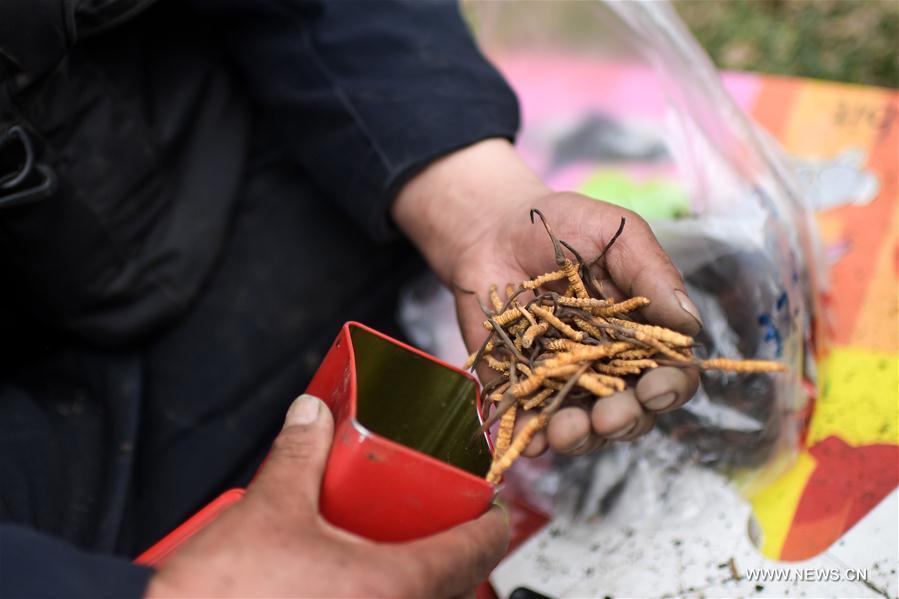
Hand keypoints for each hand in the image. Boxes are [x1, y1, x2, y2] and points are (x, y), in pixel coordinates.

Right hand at [146, 395, 508, 597]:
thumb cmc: (222, 598)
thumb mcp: (268, 510)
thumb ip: (298, 454)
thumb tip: (310, 414)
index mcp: (391, 588)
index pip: (474, 551)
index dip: (493, 523)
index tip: (496, 506)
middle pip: (453, 582)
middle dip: (453, 546)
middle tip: (443, 514)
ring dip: (419, 574)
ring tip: (400, 541)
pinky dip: (385, 593)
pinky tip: (355, 576)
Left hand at [393, 140, 700, 455]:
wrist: (493, 227)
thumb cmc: (563, 226)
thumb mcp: (616, 234)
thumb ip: (653, 274)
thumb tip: (691, 325)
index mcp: (641, 335)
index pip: (668, 374)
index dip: (669, 387)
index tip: (656, 387)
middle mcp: (607, 367)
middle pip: (630, 411)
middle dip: (624, 420)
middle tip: (609, 417)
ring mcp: (563, 381)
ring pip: (583, 427)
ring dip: (580, 437)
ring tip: (567, 429)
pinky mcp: (519, 386)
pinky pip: (529, 421)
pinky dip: (531, 435)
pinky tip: (531, 438)